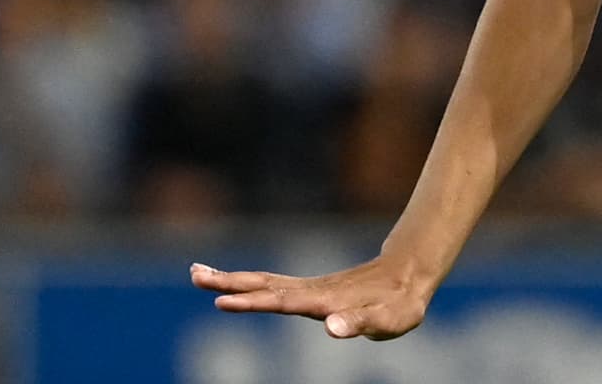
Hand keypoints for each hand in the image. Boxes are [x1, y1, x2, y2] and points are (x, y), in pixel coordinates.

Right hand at [190, 257, 433, 340]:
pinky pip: (272, 285)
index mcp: (324, 302)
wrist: (406, 276)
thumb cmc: (399, 304)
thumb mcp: (388, 320)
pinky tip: (232, 283)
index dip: (252, 303)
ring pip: (263, 282)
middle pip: (263, 285)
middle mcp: (311, 292)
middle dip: (229, 283)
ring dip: (230, 279)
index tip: (222, 300)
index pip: (282, 302)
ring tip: (196, 273)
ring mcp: (308, 289)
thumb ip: (360, 323)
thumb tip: (332, 329)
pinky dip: (248, 283)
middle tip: (195, 276)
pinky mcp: (309, 290)